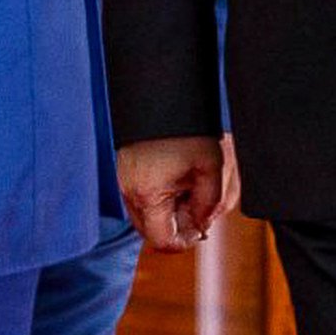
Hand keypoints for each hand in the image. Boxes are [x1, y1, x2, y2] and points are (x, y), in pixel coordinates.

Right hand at [119, 136, 229, 251]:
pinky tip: (178, 175)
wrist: (165, 93)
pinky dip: (160, 195)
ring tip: (190, 185)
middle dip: (177, 226)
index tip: (202, 229)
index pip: (163, 240)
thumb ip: (211, 205)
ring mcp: (123, 179)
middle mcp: (129, 191)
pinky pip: (142, 195)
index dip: (185, 242)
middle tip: (199, 205)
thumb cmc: (189, 130)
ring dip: (169, 210)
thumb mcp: (212, 170)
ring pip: (146, 214)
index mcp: (148, 195)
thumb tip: (202, 225)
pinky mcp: (124, 168)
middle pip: (151, 231)